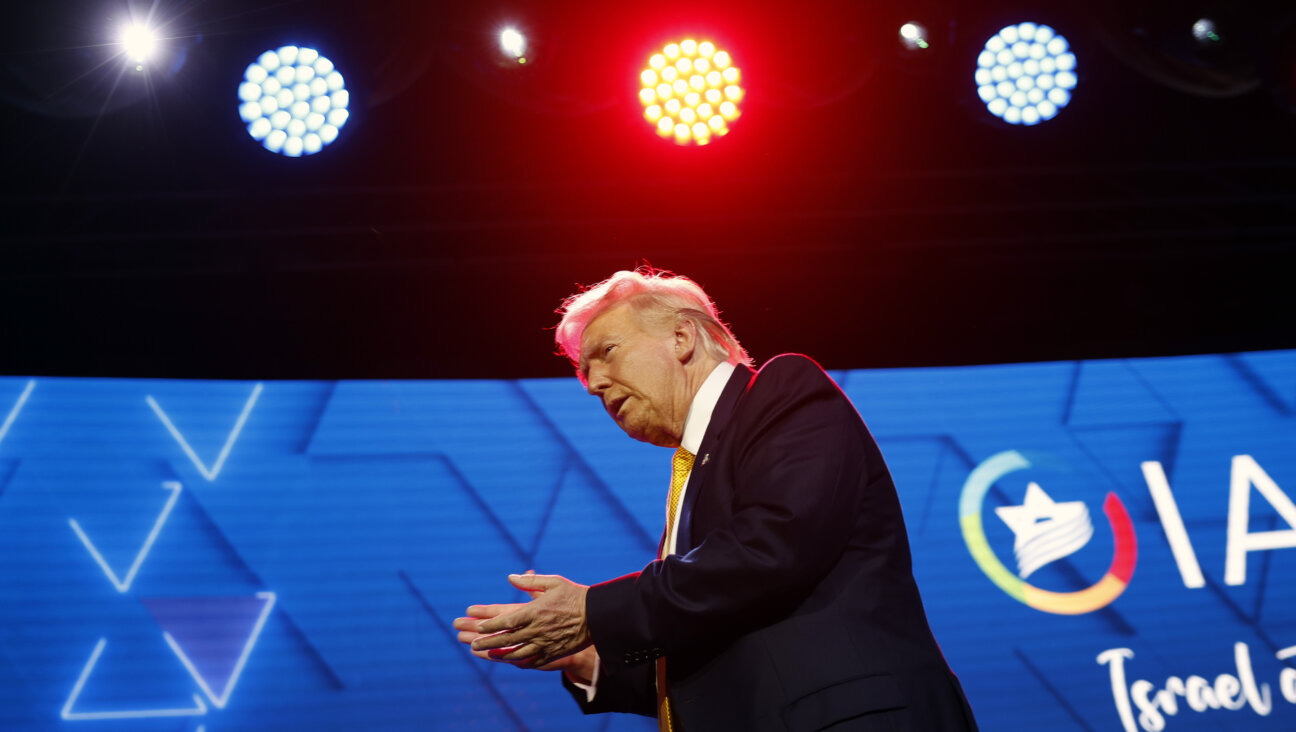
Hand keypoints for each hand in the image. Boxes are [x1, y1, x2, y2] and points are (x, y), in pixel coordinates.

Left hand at [467, 573, 591, 667]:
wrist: (598, 616)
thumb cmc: (575, 595)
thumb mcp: (553, 582)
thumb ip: (530, 580)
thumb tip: (510, 577)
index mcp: (535, 611)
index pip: (506, 620)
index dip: (490, 624)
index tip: (478, 627)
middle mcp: (537, 630)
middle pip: (507, 639)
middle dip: (487, 642)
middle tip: (473, 644)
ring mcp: (545, 643)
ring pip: (517, 653)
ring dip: (500, 654)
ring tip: (488, 654)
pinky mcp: (554, 653)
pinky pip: (533, 661)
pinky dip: (520, 662)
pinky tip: (512, 662)